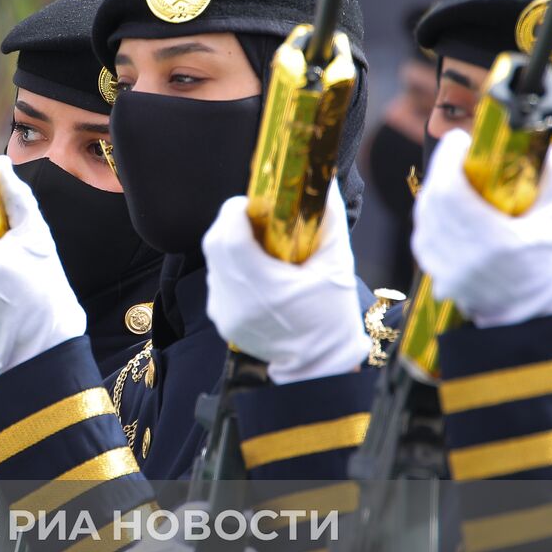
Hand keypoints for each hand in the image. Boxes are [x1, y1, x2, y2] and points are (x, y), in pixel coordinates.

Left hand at [204, 180, 369, 383]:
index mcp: (263, 285)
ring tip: (259, 247)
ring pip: (213, 262)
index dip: (237, 211)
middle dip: (231, 223)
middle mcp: (235, 299)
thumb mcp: (337, 267)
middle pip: (215, 243)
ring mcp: (223, 311)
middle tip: (257, 218)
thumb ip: (328, 220)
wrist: (317, 370)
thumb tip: (325, 181)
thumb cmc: (332, 319)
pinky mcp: (220, 320)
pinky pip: (218, 281)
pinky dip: (232, 270)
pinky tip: (256, 274)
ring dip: (230, 246)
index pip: (229, 235)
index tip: (256, 204)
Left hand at [413, 130, 551, 327]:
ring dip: (435, 194)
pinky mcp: (436, 278)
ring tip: (454, 181)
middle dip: (442, 171)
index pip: (450, 189)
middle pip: (433, 199)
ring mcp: (444, 270)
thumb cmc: (549, 272)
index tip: (460, 141)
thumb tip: (539, 147)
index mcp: (492, 241)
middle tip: (458, 156)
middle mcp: (461, 256)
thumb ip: (548, 180)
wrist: (532, 322)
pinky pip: (424, 237)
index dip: (448, 159)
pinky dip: (432, 219)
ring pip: (424, 218)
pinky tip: (448, 212)